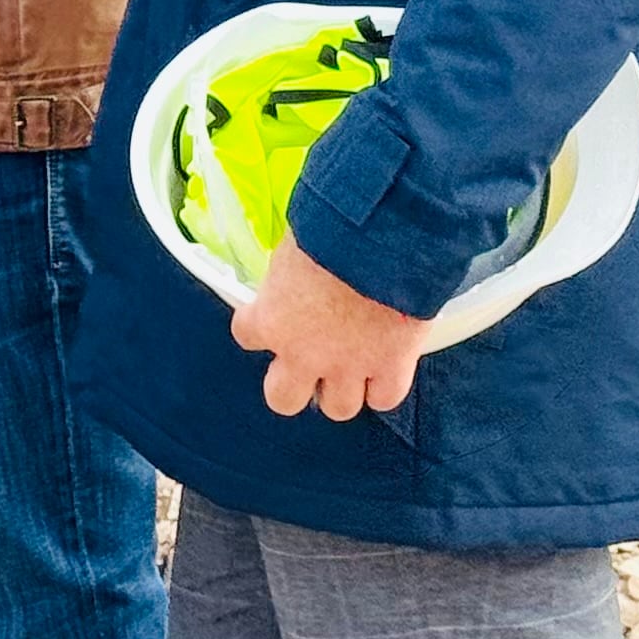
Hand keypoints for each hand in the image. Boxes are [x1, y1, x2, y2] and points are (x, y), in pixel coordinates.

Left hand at [227, 235, 430, 420]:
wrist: (384, 238)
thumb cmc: (332, 230)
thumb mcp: (292, 247)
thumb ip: (290, 273)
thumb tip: (296, 267)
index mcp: (271, 319)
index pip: (246, 335)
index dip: (258, 325)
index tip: (270, 316)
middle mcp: (304, 352)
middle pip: (283, 399)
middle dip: (292, 384)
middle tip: (305, 363)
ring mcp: (349, 365)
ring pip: (338, 408)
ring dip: (341, 391)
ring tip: (349, 370)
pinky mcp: (391, 365)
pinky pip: (385, 398)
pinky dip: (385, 387)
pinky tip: (385, 370)